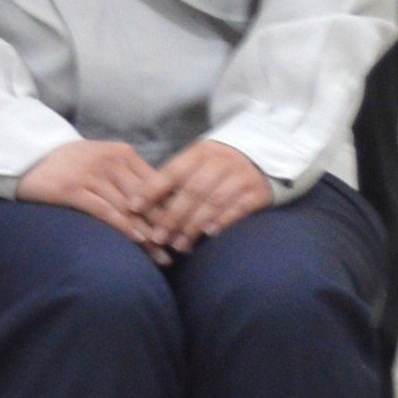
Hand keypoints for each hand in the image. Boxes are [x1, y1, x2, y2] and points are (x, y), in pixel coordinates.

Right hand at [13, 138, 175, 252]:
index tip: (188, 231)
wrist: (27, 156)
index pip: (157, 184)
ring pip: (129, 209)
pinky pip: (104, 211)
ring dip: (149, 235)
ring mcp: (90, 174)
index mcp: (122, 153)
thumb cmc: (69, 164)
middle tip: (184, 249)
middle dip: (166, 226)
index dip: (174, 209)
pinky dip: (123, 227)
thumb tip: (161, 205)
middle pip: (147, 199)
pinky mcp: (72, 189)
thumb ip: (128, 177)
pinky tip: (138, 241)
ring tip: (165, 256)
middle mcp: (109, 161)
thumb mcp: (103, 162)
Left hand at [141, 138, 277, 247]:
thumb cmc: (218, 166)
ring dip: (194, 225)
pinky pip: (239, 208)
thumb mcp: (198, 163)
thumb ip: (175, 180)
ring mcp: (241, 176)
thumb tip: (141, 203)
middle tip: (158, 237)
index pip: (172, 171)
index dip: (152, 189)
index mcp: (200, 153)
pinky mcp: (258, 192)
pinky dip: (222, 220)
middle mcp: (221, 162)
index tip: (134, 207)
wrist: (263, 156)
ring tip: (179, 244)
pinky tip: (209, 234)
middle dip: (172, 216)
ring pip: (213, 201)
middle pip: (192, 190)